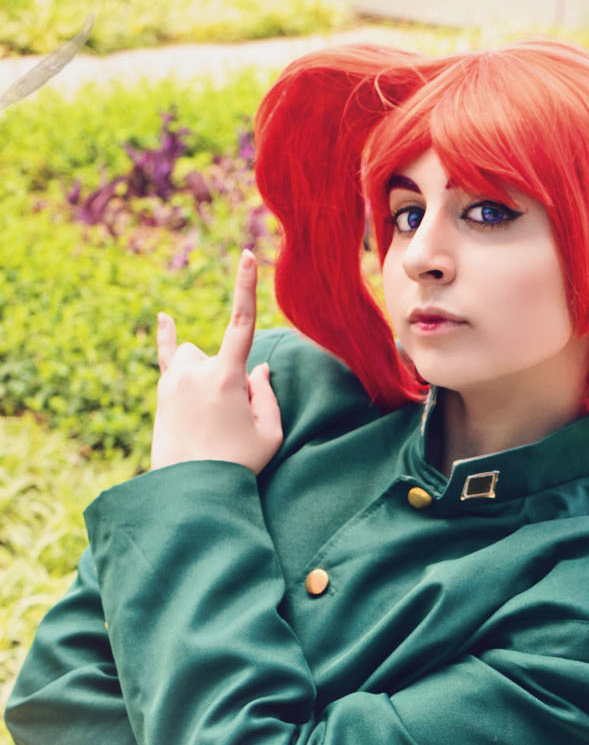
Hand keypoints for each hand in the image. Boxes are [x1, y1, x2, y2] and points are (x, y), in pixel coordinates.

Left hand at [151, 249, 282, 473]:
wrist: (189, 490)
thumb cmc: (238, 464)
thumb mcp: (269, 434)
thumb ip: (267, 394)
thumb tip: (260, 366)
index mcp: (226, 377)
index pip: (241, 323)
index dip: (245, 286)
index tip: (248, 254)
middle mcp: (195, 370)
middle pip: (222, 356)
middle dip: (231, 378)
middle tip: (231, 421)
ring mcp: (175, 379)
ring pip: (198, 358)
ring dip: (208, 373)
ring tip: (210, 414)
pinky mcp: (163, 391)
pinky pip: (167, 356)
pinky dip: (167, 338)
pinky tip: (164, 318)